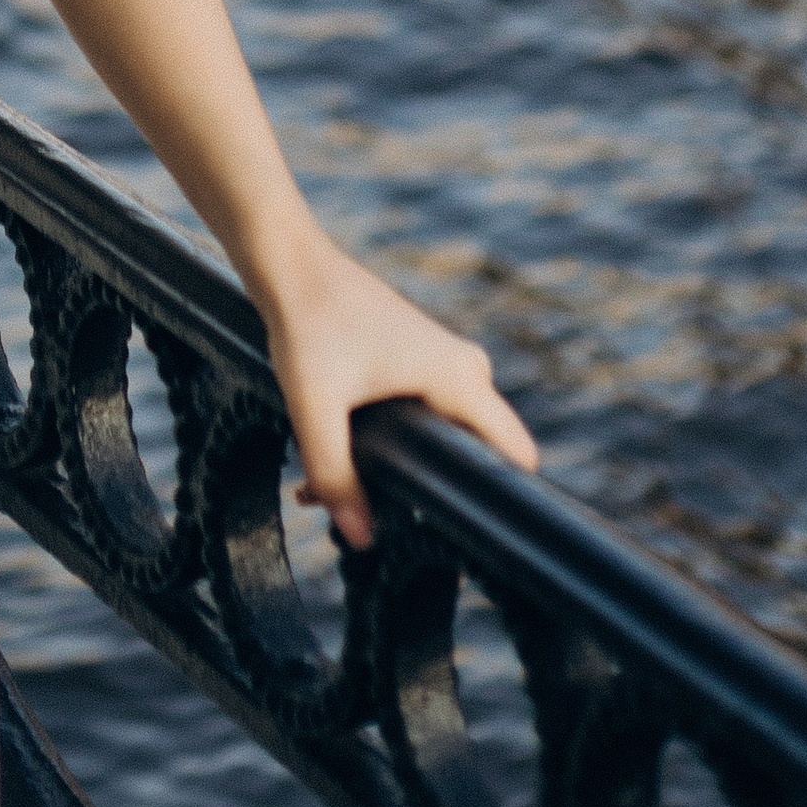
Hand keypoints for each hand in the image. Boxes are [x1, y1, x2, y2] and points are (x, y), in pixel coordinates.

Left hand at [262, 236, 535, 544]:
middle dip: (436, 494)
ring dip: (404, 470)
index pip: (516, 453)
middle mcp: (464, 369)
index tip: (468, 542)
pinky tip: (338, 466)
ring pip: (443, 436)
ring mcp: (444, 363)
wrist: (290, 264)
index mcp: (459, 377)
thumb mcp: (316, 408)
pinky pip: (425, 415)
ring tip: (344, 499)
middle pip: (475, 452)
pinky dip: (391, 444)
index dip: (500, 501)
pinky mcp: (419, 361)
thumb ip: (336, 475)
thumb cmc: (308, 325)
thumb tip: (361, 538)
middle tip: (389, 527)